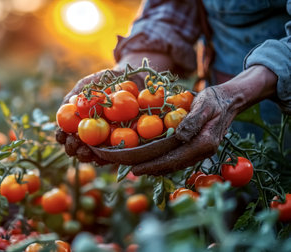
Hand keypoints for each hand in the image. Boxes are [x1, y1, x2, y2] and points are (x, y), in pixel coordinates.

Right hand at [59, 69, 123, 163]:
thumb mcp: (87, 85)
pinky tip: (105, 155)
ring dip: (88, 156)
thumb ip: (75, 95)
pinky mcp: (120, 145)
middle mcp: (88, 134)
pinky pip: (113, 155)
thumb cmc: (104, 81)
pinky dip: (108, 157)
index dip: (62, 137)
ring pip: (93, 154)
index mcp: (76, 123)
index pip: (65, 134)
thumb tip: (68, 104)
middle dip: (73, 149)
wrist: (129, 78)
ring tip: (87, 152)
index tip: (62, 135)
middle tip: (75, 147)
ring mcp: (104, 141)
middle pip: (77, 148)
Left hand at [131, 65, 277, 175]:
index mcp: (204, 144)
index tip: (134, 168)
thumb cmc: (215, 100)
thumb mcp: (205, 105)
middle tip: (124, 168)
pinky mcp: (195, 150)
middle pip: (168, 164)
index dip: (151, 164)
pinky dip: (160, 162)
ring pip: (171, 165)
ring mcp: (198, 153)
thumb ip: (193, 120)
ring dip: (151, 167)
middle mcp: (201, 153)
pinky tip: (147, 161)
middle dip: (145, 167)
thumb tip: (179, 136)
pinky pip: (175, 159)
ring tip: (131, 167)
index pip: (172, 158)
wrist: (229, 101)